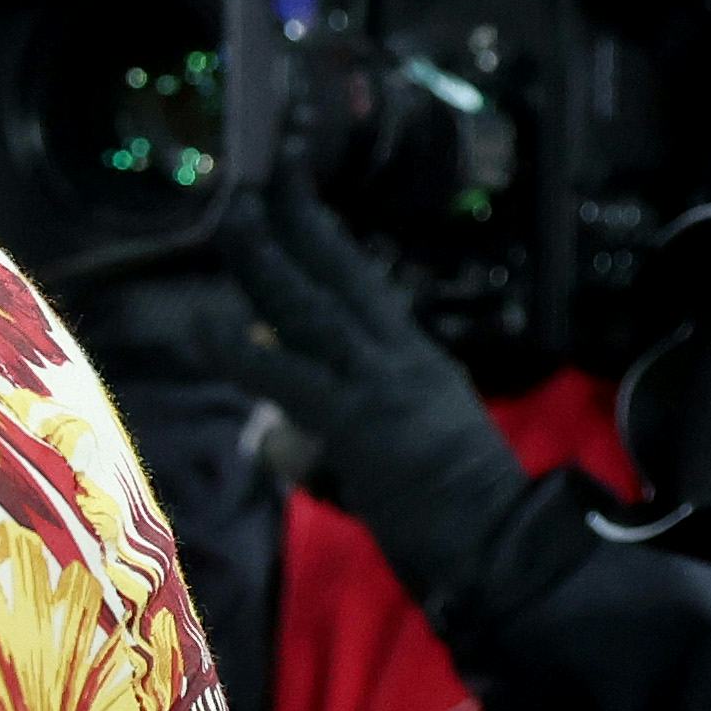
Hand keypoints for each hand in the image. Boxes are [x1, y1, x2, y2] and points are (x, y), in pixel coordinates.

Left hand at [219, 187, 576, 630]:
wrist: (511, 551)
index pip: (360, 280)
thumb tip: (290, 405)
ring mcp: (381, 384)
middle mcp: (400, 356)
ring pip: (311, 307)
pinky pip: (288, 378)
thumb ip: (360, 412)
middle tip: (261, 159)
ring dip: (266, 259)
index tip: (290, 180)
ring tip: (230, 212)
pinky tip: (199, 327)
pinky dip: (237, 352)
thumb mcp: (420, 442)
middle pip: (340, 269)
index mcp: (416, 358)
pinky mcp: (360, 423)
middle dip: (298, 210)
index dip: (321, 229)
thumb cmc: (471, 513)